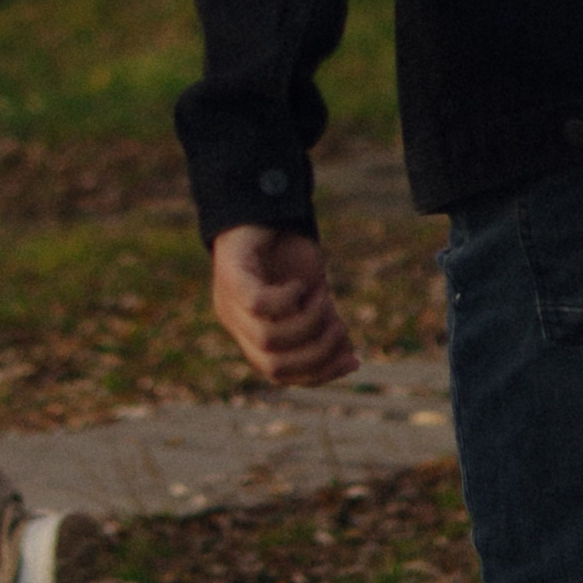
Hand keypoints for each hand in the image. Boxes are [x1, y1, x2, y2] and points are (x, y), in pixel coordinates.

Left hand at [209, 225, 359, 386]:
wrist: (264, 208)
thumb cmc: (287, 253)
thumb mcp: (314, 295)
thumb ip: (325, 326)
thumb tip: (349, 360)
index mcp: (252, 333)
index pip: (280, 374)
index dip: (318, 374)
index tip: (353, 359)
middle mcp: (236, 323)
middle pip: (273, 367)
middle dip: (316, 354)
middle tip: (340, 327)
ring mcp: (229, 300)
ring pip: (267, 340)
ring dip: (307, 324)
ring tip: (321, 297)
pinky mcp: (230, 274)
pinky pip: (257, 304)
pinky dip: (285, 301)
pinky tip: (298, 285)